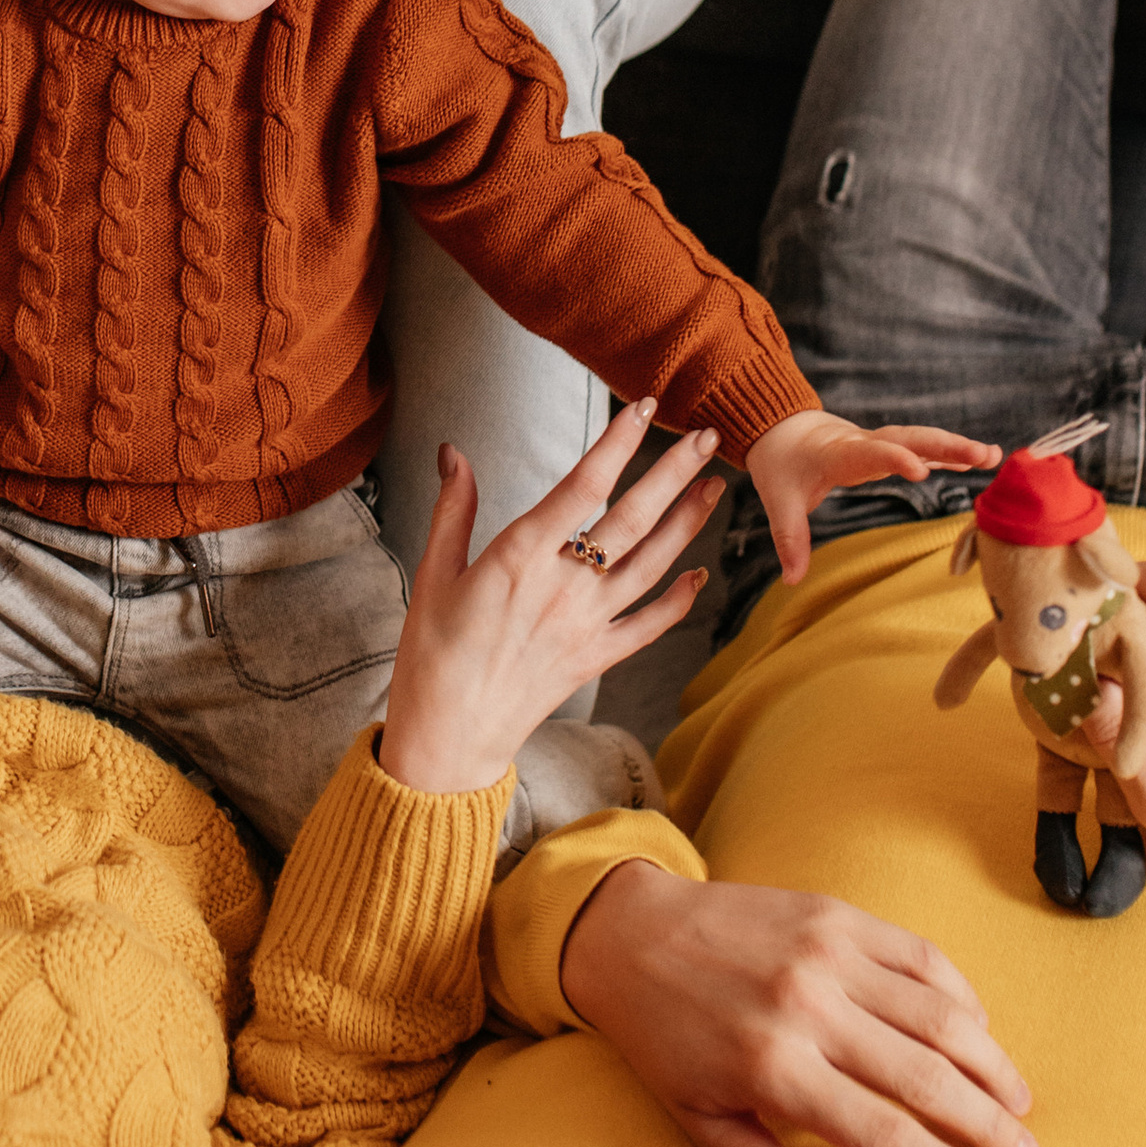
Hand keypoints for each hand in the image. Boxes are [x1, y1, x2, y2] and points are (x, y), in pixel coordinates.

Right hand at [379, 400, 721, 801]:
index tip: (644, 409)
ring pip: (651, 565)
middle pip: (633, 518)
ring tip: (714, 488)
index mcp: (519, 557)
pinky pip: (648, 626)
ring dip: (688, 524)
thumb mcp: (433, 575)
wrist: (448, 737)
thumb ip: (453, 509)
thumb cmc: (431, 654)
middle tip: (709, 437)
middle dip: (675, 473)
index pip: (582, 485)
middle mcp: (563, 587)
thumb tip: (452, 451)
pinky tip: (699, 575)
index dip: (618, 443)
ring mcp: (586, 625)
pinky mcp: (595, 658)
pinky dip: (678, 601)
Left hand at [559, 864, 1036, 1146]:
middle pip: (927, 1079)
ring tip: (1018, 1099)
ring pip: (939, 1015)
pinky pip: (920, 956)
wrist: (627, 931)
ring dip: (990, 1062)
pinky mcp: (836, 913)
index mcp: (774, 1068)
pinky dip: (960, 994)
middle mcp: (809, 1009)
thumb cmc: (661, 1034)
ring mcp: (827, 954)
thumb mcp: (693, 1111)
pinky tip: (978, 1028)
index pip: (883, 1133)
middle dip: (987, 1124)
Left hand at [746, 408, 1001, 586]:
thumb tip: (792, 580)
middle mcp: (864, 443)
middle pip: (908, 439)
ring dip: (956, 446)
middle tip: (981, 454)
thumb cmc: (783, 465)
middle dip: (943, 446)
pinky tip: (981, 458)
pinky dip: (950, 453)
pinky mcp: (889, 449)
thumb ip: (790, 538)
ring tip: (993, 455)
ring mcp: (880, 443)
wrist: (784, 429)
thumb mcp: (779, 500)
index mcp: (838, 453)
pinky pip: (923, 449)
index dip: (893, 459)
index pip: (869, 454)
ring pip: (922, 440)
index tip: (920, 471)